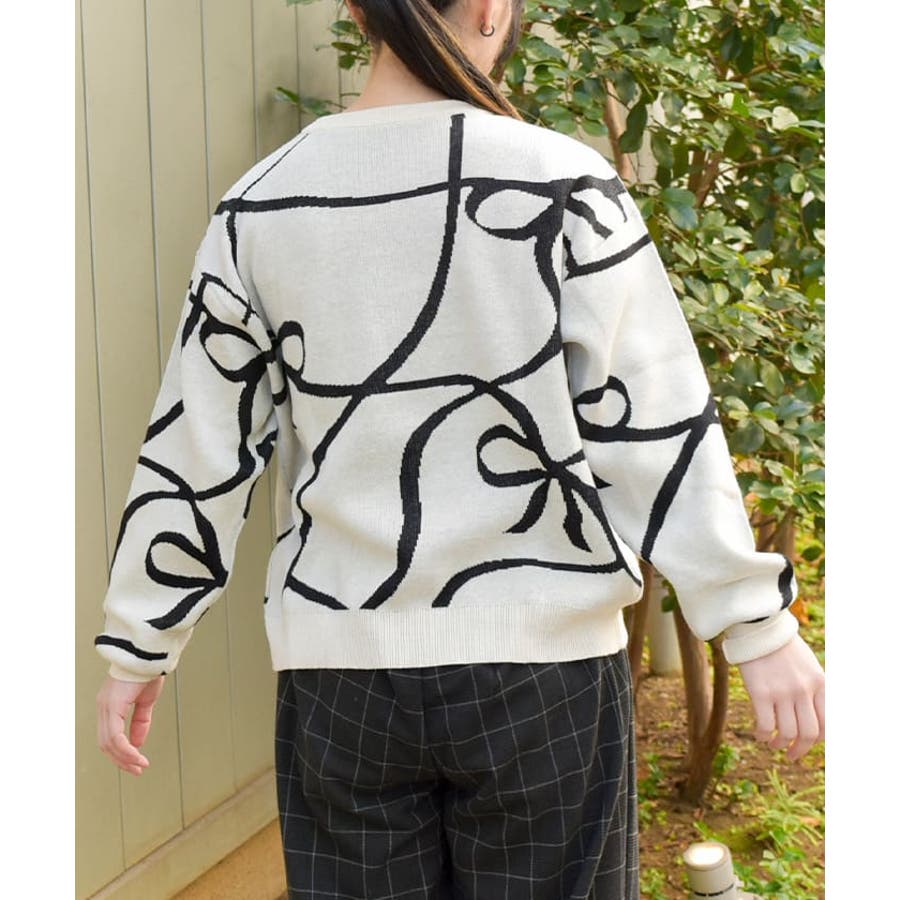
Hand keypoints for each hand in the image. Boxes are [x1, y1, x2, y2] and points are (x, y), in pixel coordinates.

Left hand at [96, 674, 165, 775]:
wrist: (148, 653)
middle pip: (105, 744)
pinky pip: (115, 736)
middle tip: (136, 770)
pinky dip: (126, 749)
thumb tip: (137, 743)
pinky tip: (137, 755)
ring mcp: (105, 706)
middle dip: (121, 760)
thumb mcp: (146, 701)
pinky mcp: (112, 705)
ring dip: (125, 758)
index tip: (135, 762)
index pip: (108, 736)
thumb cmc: (147, 671)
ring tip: (139, 765)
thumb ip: (141, 721)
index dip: (120, 752)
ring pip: (109, 743)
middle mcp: (103, 707)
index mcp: (109, 705)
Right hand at [736, 633, 824, 762]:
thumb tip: (814, 716)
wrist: (758, 626)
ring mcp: (782, 692)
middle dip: (801, 749)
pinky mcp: (760, 692)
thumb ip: (814, 688)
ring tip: (773, 744)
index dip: (818, 740)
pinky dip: (763, 735)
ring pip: (787, 732)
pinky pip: (765, 725)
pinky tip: (759, 735)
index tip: (807, 742)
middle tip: (792, 754)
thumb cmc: (781, 646)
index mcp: (820, 683)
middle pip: (809, 733)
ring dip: (780, 744)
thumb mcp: (808, 665)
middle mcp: (804, 690)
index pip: (827, 724)